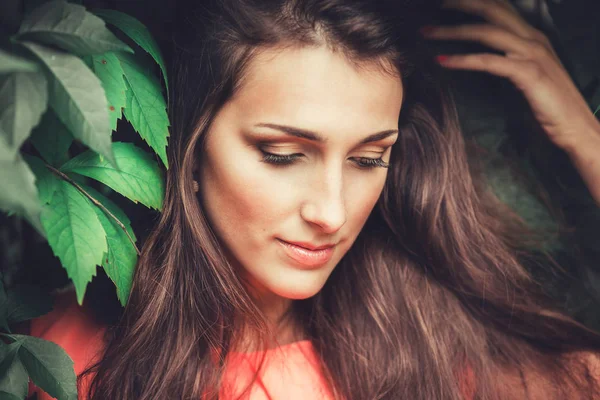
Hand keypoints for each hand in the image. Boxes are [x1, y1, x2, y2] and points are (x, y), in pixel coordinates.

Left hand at [421, 0, 599, 152]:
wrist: (576, 128)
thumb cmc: (548, 106)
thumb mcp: (525, 76)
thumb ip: (506, 62)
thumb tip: (477, 58)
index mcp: (532, 37)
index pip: (501, 9)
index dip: (474, 3)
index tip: (446, 4)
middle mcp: (533, 39)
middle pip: (493, 10)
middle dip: (461, 5)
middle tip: (432, 6)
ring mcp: (532, 54)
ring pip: (486, 32)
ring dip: (452, 31)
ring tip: (426, 33)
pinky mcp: (529, 73)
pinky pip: (489, 61)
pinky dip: (463, 59)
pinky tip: (442, 61)